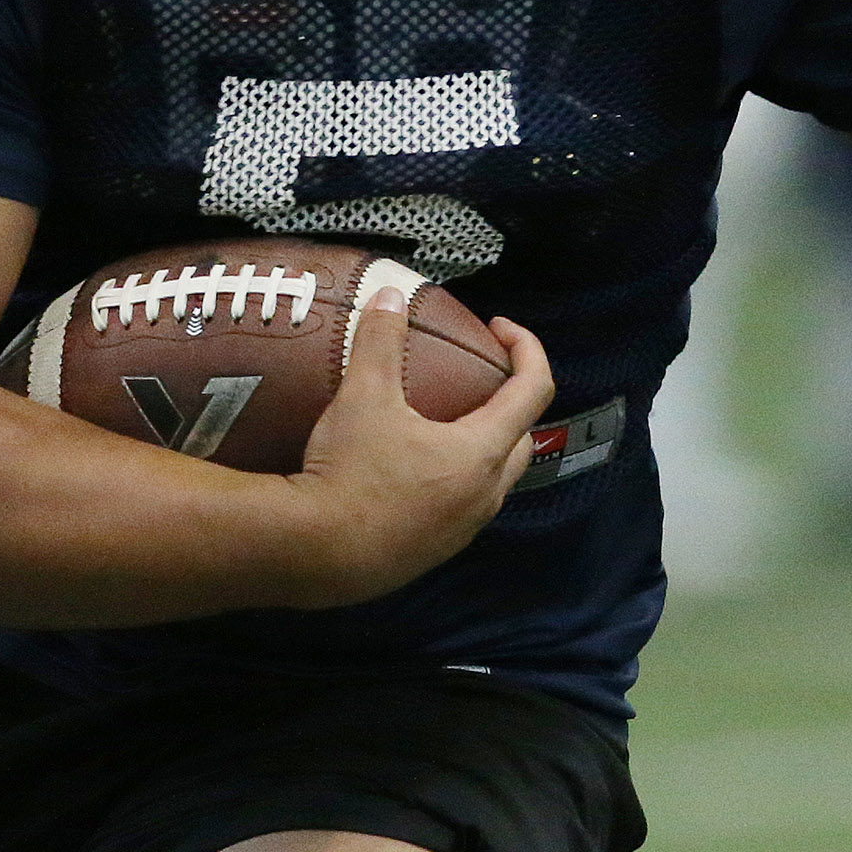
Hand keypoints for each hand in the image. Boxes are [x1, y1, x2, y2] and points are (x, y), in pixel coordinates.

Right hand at [286, 293, 553, 607]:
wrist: (316, 554)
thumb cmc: (348, 473)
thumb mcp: (363, 397)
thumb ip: (380, 342)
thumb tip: (389, 297)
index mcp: (480, 452)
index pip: (534, 390)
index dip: (527, 348)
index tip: (498, 327)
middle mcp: (484, 494)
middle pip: (521, 437)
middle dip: (511, 399)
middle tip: (477, 373)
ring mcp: (462, 529)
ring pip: (493, 477)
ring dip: (484, 442)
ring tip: (445, 418)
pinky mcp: (436, 551)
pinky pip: (463, 505)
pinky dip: (455, 476)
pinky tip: (412, 466)